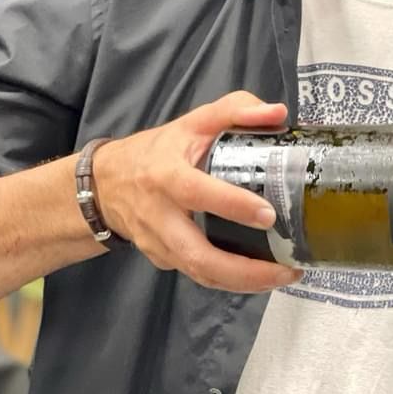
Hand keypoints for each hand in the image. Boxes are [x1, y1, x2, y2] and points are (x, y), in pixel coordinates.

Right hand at [92, 91, 303, 292]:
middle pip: (197, 254)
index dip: (232, 206)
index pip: (196, 193)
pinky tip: (260, 277)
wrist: (106, 183)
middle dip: (243, 270)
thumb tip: (278, 112)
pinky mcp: (162, 260)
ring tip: (283, 276)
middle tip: (286, 268)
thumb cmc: (159, 150)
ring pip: (199, 274)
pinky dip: (229, 282)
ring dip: (243, 283)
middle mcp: (158, 215)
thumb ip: (235, 110)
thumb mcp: (194, 121)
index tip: (269, 216)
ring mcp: (158, 243)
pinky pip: (197, 275)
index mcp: (165, 175)